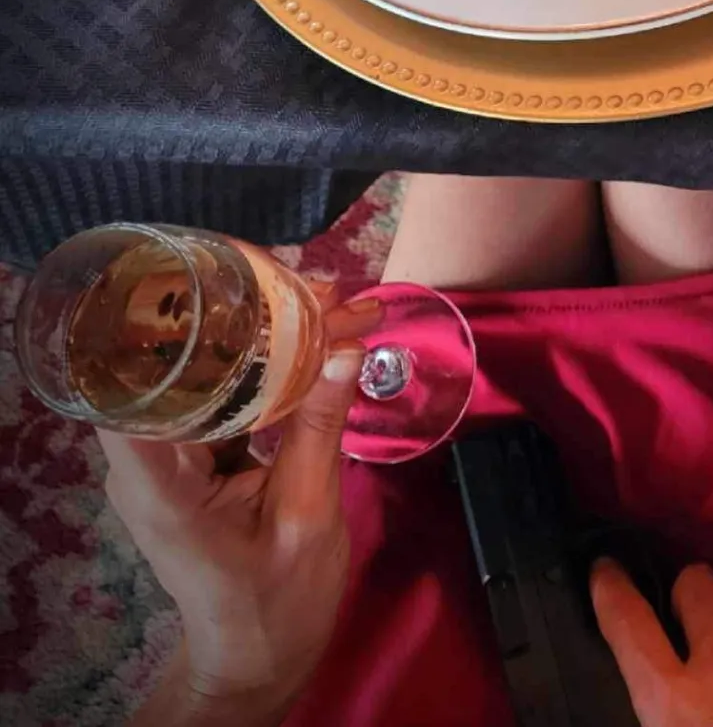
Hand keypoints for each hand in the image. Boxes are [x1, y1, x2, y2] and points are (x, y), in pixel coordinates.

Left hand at [102, 296, 378, 724]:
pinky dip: (272, 366)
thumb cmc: (278, 601)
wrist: (258, 655)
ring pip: (209, 376)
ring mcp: (169, 457)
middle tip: (328, 292)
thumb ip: (319, 432)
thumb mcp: (309, 518)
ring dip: (271, 337)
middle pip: (184, 372)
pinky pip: (225, 396)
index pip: (133, 397)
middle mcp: (150, 463)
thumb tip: (344, 348)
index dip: (170, 338)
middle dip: (254, 323)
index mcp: (162, 486)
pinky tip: (319, 338)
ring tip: (335, 302)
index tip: (229, 291)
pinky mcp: (193, 455)